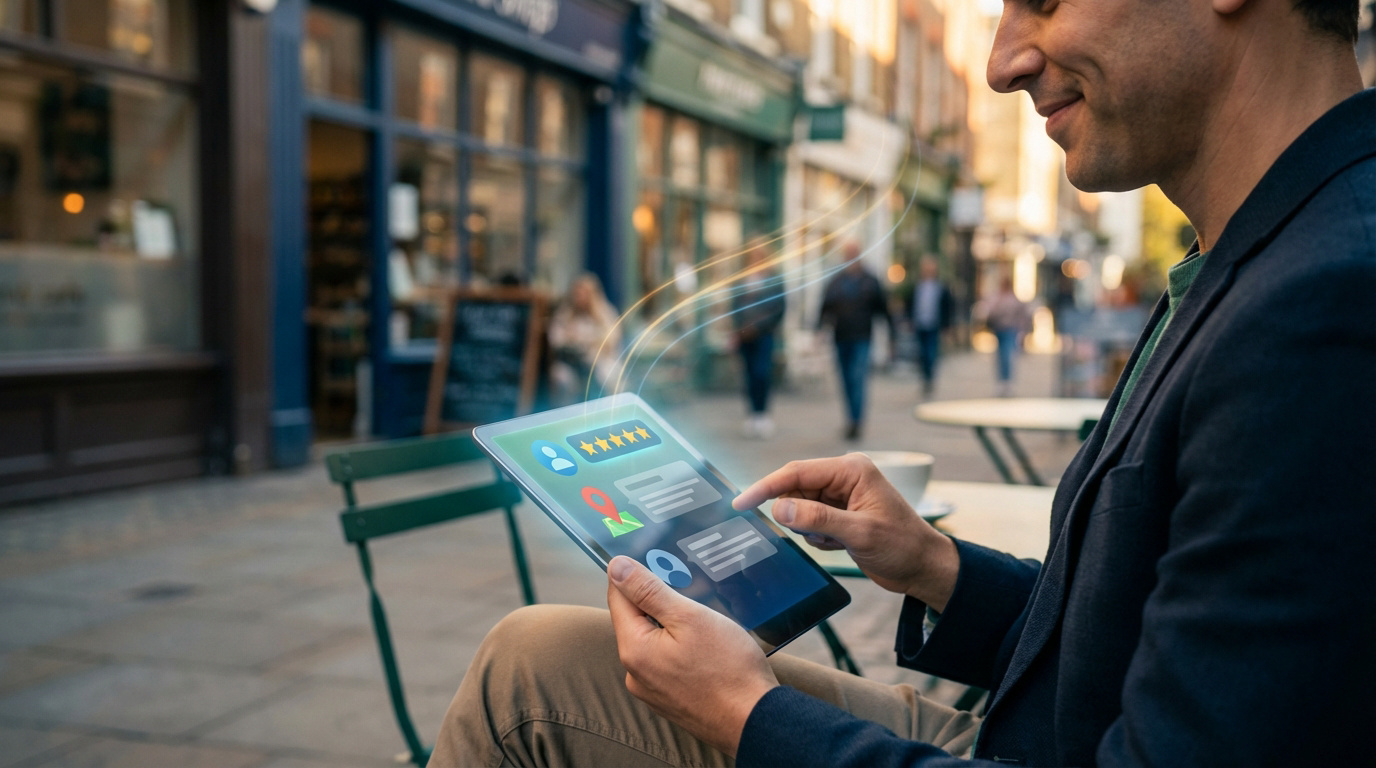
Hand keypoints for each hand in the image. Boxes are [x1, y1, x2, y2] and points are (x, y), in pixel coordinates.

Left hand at [607, 556, 777, 756]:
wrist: (756, 721)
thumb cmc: (728, 668)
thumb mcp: (689, 617)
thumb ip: (649, 591)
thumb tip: (615, 567)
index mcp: (633, 649)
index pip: (618, 597)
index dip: (634, 573)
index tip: (655, 558)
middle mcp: (634, 673)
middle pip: (636, 619)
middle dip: (658, 599)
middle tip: (689, 586)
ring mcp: (651, 690)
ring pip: (653, 641)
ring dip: (672, 624)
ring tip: (704, 616)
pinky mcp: (670, 700)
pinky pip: (666, 662)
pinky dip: (681, 647)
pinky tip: (706, 644)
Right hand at [733, 454, 959, 610]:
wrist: (923, 568)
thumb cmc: (902, 546)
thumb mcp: (860, 533)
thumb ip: (818, 518)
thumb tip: (779, 508)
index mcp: (851, 470)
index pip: (796, 472)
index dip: (766, 487)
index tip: (740, 503)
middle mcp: (844, 477)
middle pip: (795, 489)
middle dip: (796, 515)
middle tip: (819, 536)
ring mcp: (841, 495)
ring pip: (800, 507)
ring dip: (810, 529)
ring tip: (838, 542)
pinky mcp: (839, 513)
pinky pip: (809, 521)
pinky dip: (818, 537)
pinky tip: (840, 545)